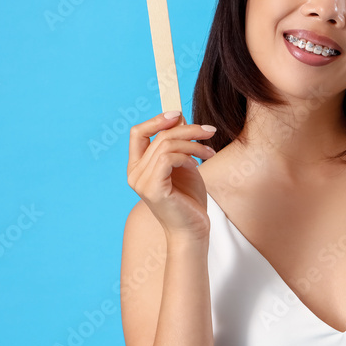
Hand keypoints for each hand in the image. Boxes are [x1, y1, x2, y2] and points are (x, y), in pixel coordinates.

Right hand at [127, 111, 217, 238]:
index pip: (137, 133)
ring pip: (166, 145)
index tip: (178, 114)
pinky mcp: (152, 188)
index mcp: (138, 167)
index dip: (157, 120)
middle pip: (159, 136)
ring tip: (210, 152)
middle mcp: (135, 174)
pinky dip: (187, 156)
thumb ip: (178, 145)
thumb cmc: (189, 200)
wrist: (193, 230)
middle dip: (188, 130)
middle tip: (210, 131)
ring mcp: (141, 182)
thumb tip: (179, 118)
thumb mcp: (184, 166)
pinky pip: (168, 158)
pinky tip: (198, 165)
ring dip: (194, 144)